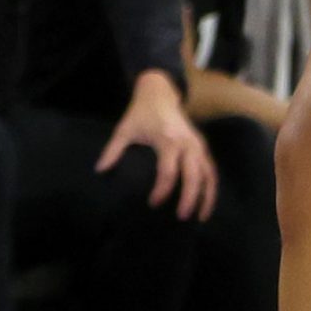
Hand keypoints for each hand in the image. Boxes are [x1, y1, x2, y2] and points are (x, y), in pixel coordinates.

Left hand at [98, 68, 216, 220]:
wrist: (159, 92)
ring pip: (209, 174)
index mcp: (168, 139)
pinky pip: (211, 169)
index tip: (153, 203)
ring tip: (200, 217)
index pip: (168, 171)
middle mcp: (187, 143)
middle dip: (189, 198)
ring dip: (207, 196)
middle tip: (181, 217)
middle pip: (194, 175)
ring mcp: (198, 144)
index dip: (162, 190)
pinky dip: (211, 186)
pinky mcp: (202, 146)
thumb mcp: (125, 129)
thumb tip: (99, 170)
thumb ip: (113, 150)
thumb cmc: (141, 112)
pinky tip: (205, 202)